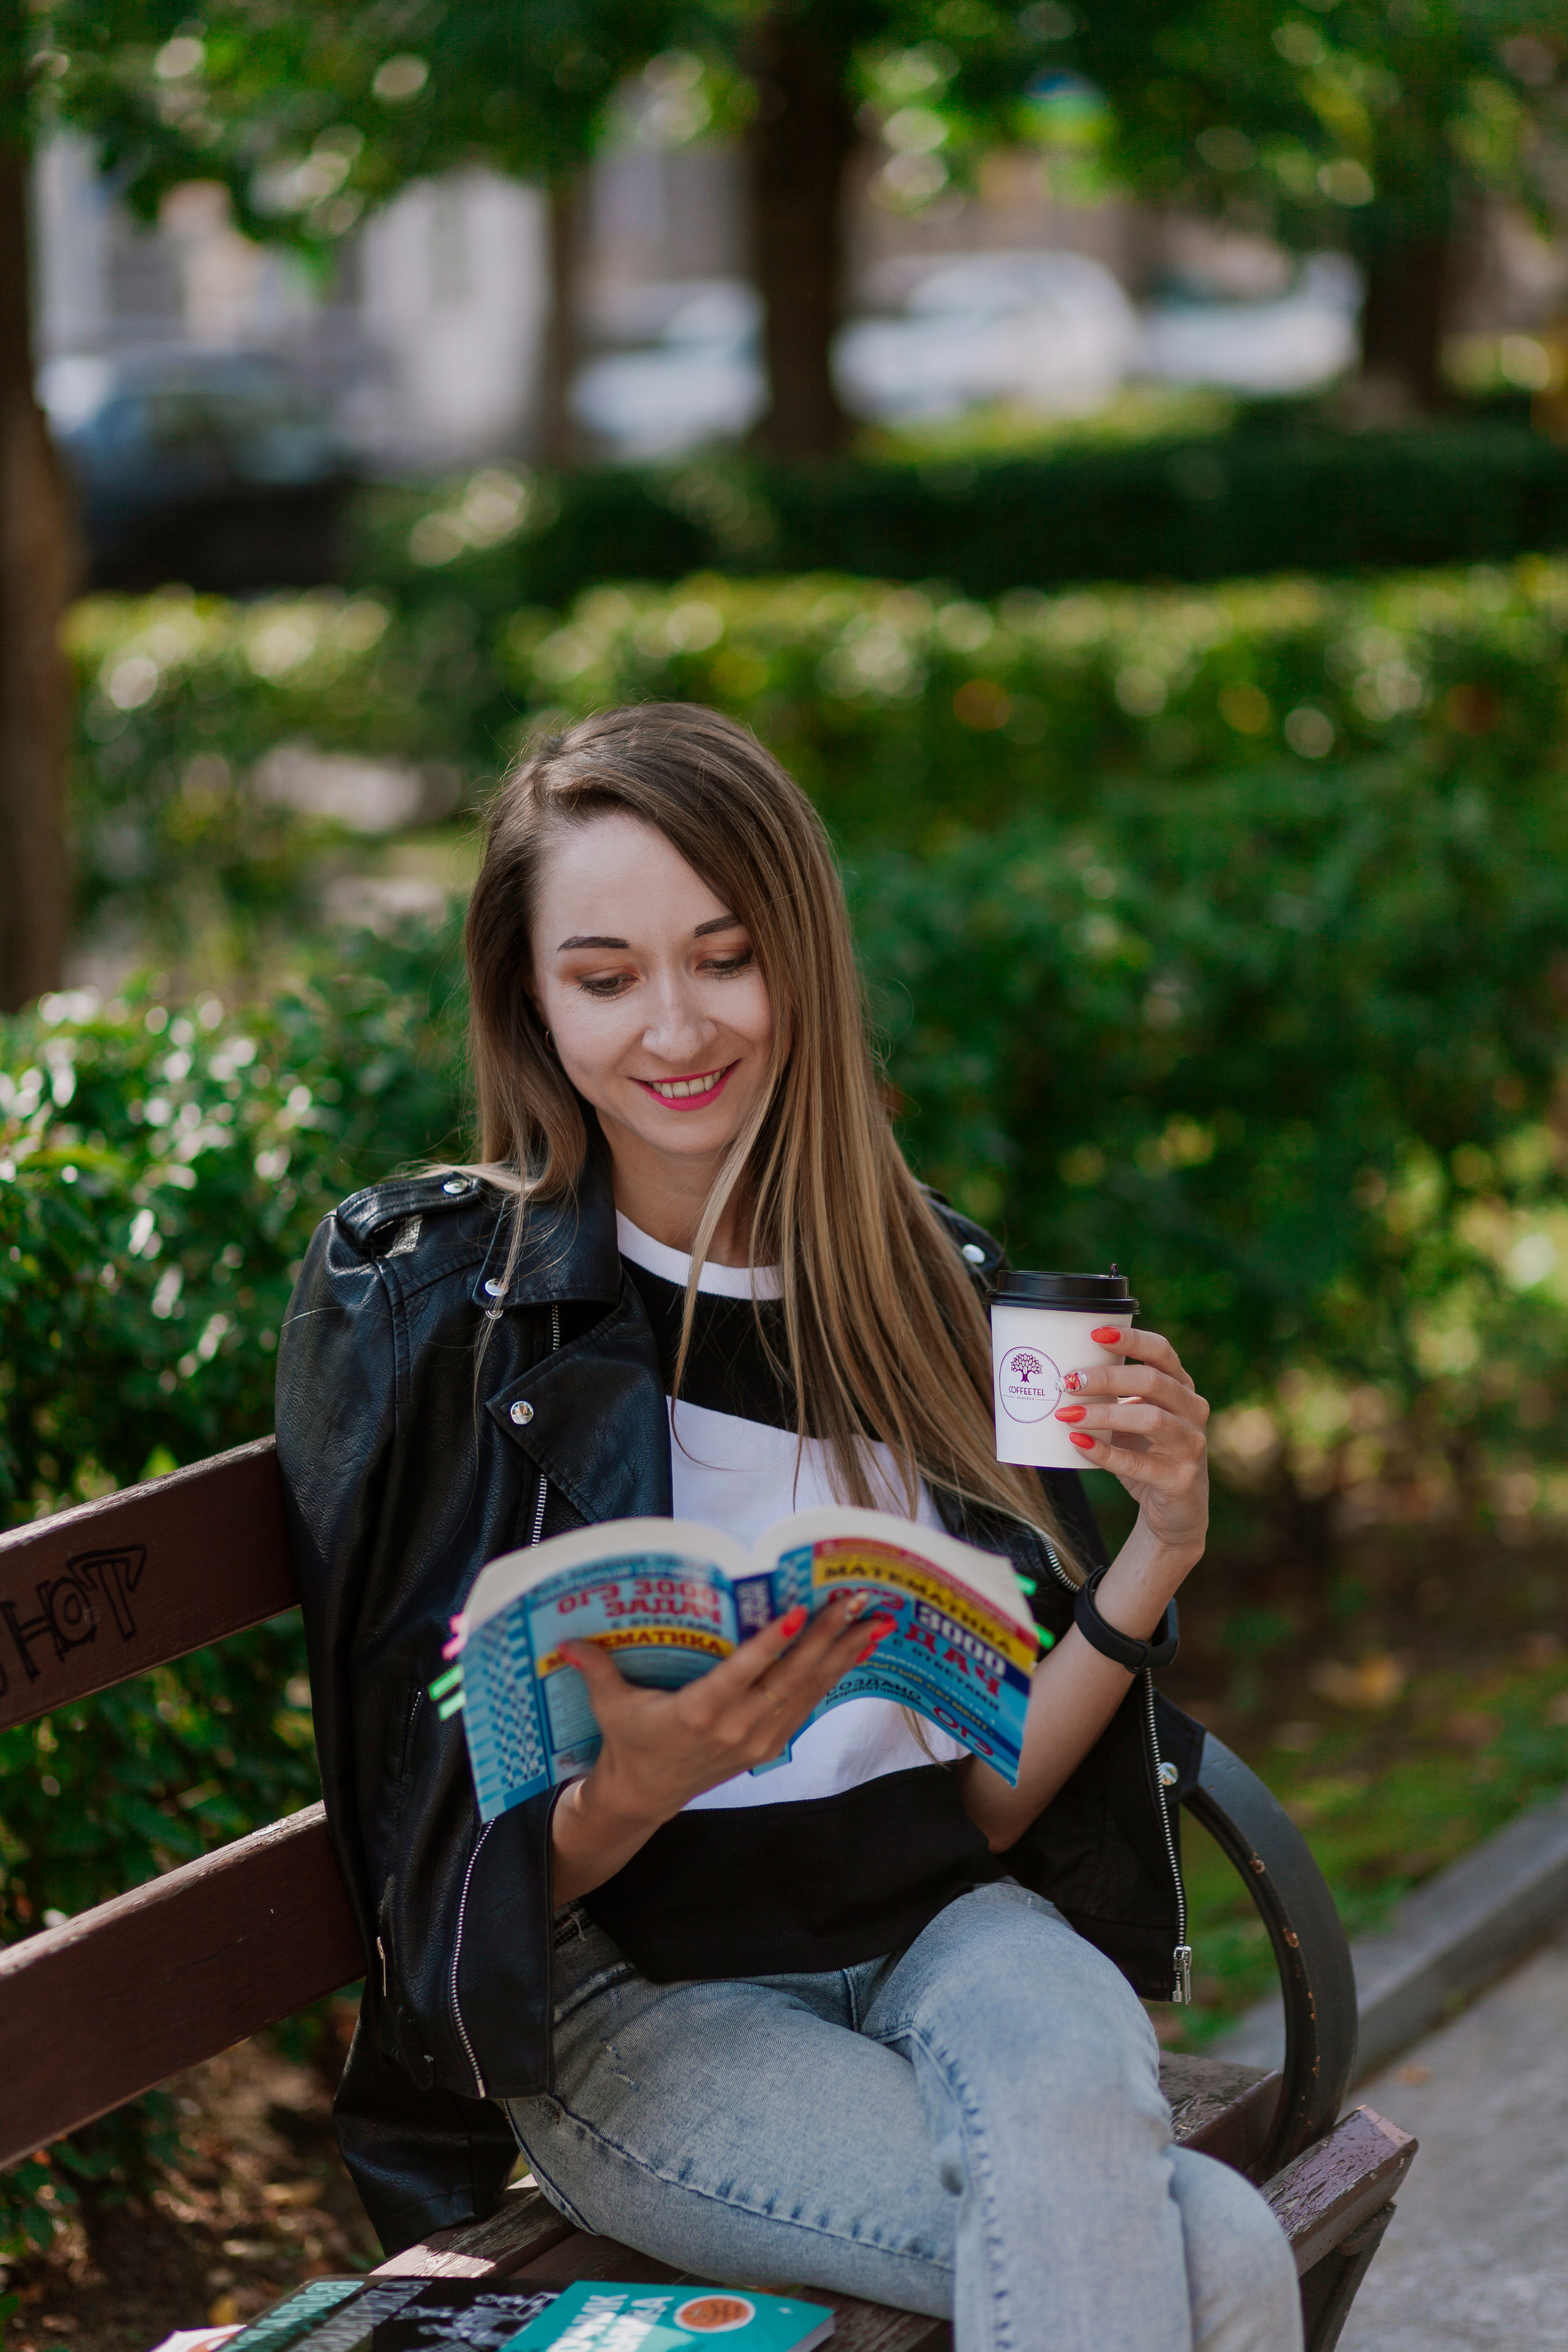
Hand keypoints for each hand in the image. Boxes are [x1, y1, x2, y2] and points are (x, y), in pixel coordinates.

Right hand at [549, 1596, 892, 1900]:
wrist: (646, 1795)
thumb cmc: (629, 1741)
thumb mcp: (611, 1705)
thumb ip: (596, 1670)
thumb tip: (565, 1641)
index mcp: (698, 1713)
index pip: (741, 1674)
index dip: (771, 1644)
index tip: (798, 1613)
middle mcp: (736, 1727)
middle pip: (789, 1677)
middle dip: (827, 1637)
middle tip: (856, 1601)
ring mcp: (759, 1738)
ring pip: (809, 1690)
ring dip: (844, 1654)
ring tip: (876, 1621)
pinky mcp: (769, 1743)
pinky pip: (808, 1704)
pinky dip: (835, 1675)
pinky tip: (857, 1650)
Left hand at [1055, 1325, 1208, 1566]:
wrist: (1174, 1512)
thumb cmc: (1147, 1455)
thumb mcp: (1134, 1419)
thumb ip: (1113, 1397)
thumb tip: (1058, 1375)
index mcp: (1181, 1387)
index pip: (1162, 1352)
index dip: (1132, 1339)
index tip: (1094, 1333)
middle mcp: (1193, 1410)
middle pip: (1153, 1381)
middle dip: (1108, 1377)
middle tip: (1067, 1381)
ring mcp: (1191, 1445)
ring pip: (1150, 1419)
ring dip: (1104, 1413)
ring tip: (1067, 1414)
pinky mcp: (1179, 1479)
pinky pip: (1139, 1463)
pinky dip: (1105, 1453)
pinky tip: (1077, 1445)